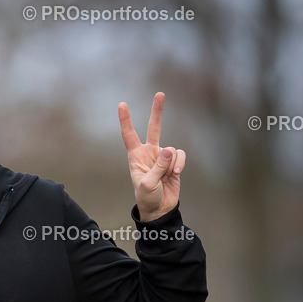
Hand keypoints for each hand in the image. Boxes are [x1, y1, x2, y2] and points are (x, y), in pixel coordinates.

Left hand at [118, 92, 186, 220]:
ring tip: (167, 176)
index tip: (122, 104)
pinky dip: (179, 164)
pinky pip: (180, 155)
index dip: (126, 120)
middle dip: (157, 111)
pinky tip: (175, 174)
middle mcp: (149, 152)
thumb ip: (157, 166)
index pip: (129, 134)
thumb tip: (169, 150)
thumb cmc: (147, 197)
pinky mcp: (174, 162)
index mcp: (135, 156)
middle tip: (160, 93)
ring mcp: (162, 156)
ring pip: (171, 149)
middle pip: (154, 127)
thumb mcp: (147, 184)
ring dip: (171, 163)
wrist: (160, 208)